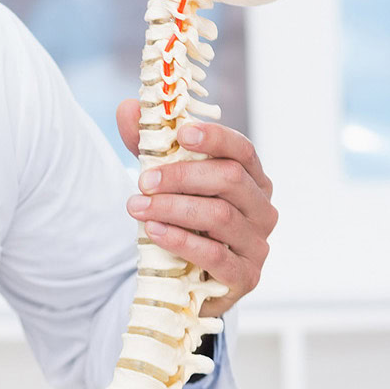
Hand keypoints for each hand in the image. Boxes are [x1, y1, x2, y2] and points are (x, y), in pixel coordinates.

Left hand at [115, 99, 277, 316]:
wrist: (185, 281)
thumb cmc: (182, 223)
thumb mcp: (165, 183)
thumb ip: (148, 146)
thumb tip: (127, 108)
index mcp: (252, 180)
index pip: (243, 151)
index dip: (215, 138)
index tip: (181, 133)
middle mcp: (262, 209)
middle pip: (230, 180)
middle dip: (182, 176)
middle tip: (143, 181)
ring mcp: (257, 244)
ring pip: (220, 216)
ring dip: (173, 208)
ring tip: (136, 207)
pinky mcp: (244, 276)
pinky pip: (215, 256)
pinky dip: (181, 240)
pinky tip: (153, 231)